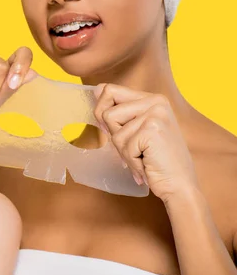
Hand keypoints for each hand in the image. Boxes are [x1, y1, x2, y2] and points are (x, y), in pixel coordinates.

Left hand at [94, 84, 198, 202]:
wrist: (179, 185)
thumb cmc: (155, 160)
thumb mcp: (136, 129)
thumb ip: (120, 110)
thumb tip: (96, 89)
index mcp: (152, 98)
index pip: (108, 90)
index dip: (101, 112)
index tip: (113, 130)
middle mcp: (156, 101)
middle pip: (107, 112)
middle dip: (112, 134)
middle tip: (132, 147)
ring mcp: (155, 114)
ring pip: (114, 133)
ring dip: (124, 152)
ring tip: (142, 157)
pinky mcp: (152, 130)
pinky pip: (124, 147)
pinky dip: (132, 161)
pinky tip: (147, 165)